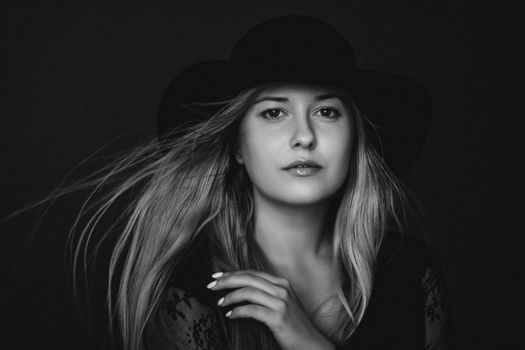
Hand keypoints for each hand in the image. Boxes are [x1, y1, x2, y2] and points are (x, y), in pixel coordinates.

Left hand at [207, 270, 335, 349]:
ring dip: (230, 297)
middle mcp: (282, 289)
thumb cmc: (293, 325)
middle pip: (248, 278)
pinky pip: (252, 310)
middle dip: (226, 280)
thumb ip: (266, 293)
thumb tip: (240, 289)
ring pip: (248, 292)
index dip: (232, 273)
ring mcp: (281, 302)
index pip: (252, 273)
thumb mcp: (282, 303)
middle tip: (211, 285)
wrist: (311, 343)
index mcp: (281, 283)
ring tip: (220, 303)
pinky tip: (230, 315)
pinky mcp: (278, 317)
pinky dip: (238, 312)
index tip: (217, 277)